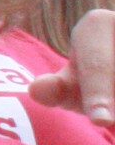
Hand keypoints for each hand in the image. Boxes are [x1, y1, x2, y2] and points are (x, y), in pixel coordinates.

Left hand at [27, 7, 114, 124]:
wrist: (114, 59)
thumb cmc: (94, 80)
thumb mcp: (73, 86)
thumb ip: (56, 91)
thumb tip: (37, 89)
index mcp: (95, 24)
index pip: (98, 67)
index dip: (99, 96)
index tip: (101, 120)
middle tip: (106, 119)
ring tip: (112, 109)